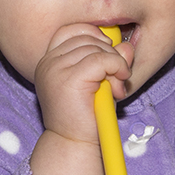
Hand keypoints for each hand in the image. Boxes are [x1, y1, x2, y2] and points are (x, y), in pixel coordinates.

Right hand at [33, 24, 134, 145]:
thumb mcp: (100, 83)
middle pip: (86, 37)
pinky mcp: (69, 79)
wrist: (75, 144)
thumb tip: (126, 46)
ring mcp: (56, 70)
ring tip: (115, 89)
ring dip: (115, 65)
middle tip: (116, 79)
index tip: (109, 54)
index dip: (94, 35)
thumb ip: (111, 62)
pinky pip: (102, 60)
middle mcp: (48, 63)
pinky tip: (118, 87)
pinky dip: (117, 68)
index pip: (71, 30)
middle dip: (109, 54)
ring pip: (96, 48)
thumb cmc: (87, 118)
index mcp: (49, 62)